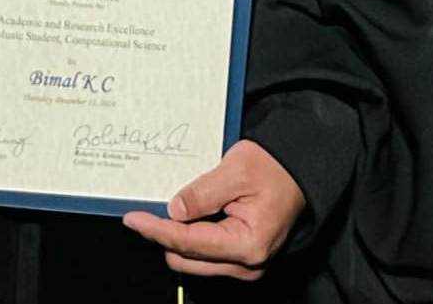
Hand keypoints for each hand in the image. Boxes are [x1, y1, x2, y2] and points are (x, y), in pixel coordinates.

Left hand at [121, 139, 304, 279]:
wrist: (299, 172)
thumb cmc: (275, 168)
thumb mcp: (236, 170)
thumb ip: (202, 193)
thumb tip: (174, 211)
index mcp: (247, 244)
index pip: (189, 242)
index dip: (156, 229)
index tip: (133, 219)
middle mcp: (247, 263)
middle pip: (186, 258)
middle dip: (163, 235)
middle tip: (146, 209)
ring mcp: (245, 264)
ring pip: (193, 260)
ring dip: (176, 237)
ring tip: (167, 210)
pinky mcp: (242, 258)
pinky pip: (205, 254)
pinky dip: (191, 237)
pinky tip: (186, 216)